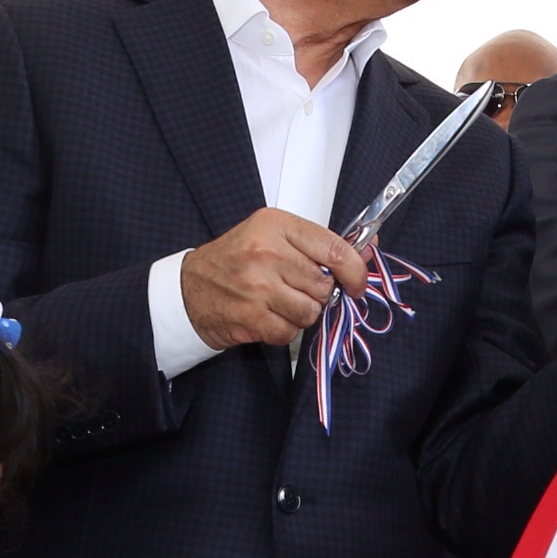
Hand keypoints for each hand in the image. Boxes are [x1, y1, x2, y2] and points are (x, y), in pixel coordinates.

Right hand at [183, 209, 367, 350]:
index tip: (357, 283)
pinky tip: (267, 317)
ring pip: (311, 311)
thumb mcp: (270, 236)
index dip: (355, 271)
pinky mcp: (252, 317)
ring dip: (301, 314)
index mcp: (275, 225)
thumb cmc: (233, 260)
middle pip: (324, 285)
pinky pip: (290, 332)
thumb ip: (316, 244)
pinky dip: (284, 330)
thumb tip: (368, 252)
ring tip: (280, 303)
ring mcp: (258, 287)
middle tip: (297, 290)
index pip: (334, 249)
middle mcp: (266, 253)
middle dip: (318, 294)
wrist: (188, 289)